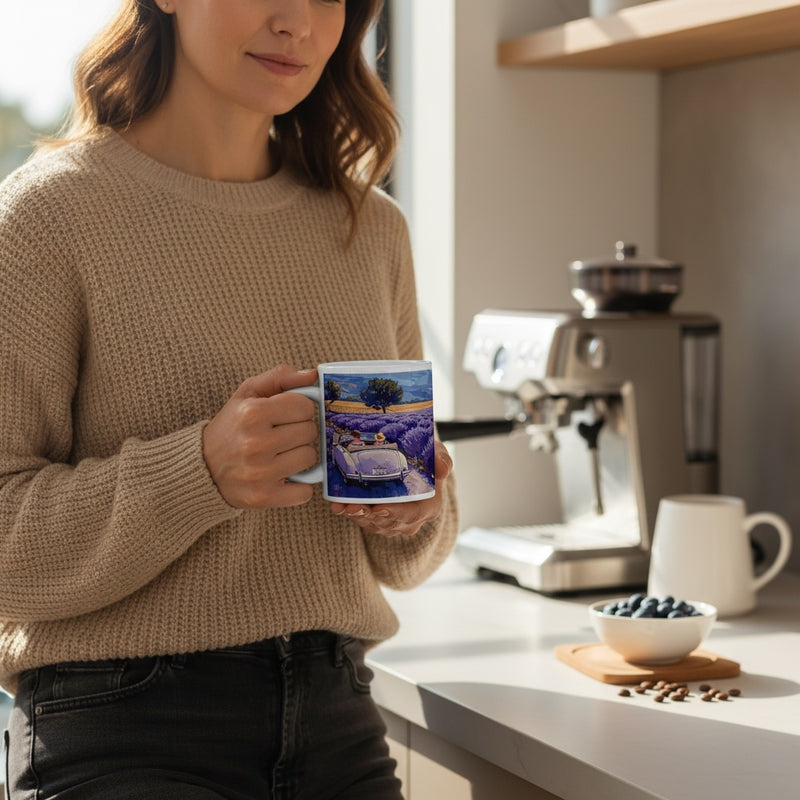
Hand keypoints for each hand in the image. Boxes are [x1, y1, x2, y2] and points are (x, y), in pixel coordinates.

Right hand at [202, 365, 318, 508]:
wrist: (201, 468)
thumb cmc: (231, 427)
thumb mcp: (247, 394)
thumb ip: (279, 378)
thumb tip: (312, 374)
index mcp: (252, 413)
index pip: (305, 406)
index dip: (300, 409)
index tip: (288, 415)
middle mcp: (256, 443)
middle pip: (309, 431)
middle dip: (300, 431)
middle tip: (282, 435)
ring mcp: (260, 473)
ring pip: (310, 458)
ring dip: (300, 456)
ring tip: (281, 455)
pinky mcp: (264, 497)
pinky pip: (304, 491)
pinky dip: (299, 486)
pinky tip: (283, 476)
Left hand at [330, 441, 452, 536]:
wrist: (411, 462)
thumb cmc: (424, 458)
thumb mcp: (436, 453)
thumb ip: (441, 458)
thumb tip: (443, 468)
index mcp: (429, 506)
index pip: (413, 514)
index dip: (394, 513)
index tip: (378, 508)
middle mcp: (412, 519)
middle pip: (389, 521)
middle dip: (368, 514)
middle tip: (352, 506)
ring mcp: (395, 523)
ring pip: (374, 523)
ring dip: (357, 515)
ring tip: (342, 506)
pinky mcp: (380, 522)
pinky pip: (365, 521)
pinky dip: (352, 514)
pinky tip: (339, 506)